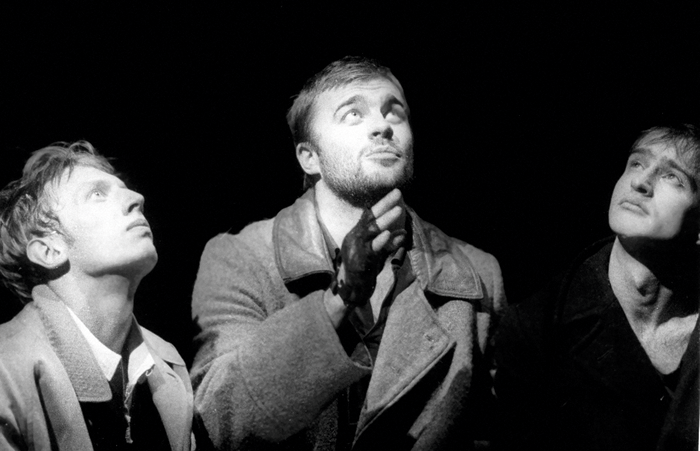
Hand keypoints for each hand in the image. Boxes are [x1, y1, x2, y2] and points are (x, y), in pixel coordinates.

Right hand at [333, 189, 405, 305]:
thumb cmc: (364, 269)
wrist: (351, 289)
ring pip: (371, 230)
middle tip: (397, 193)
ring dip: (385, 219)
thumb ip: (388, 244)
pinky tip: (389, 233)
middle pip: (370, 217)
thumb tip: (403, 233)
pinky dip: (380, 240)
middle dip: (384, 204)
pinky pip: (371, 249)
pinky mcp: (359, 260)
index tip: (395, 192)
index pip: (370, 214)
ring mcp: (355, 248)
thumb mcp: (378, 254)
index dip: (382, 203)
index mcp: (357, 233)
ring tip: (397, 209)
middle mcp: (354, 237)